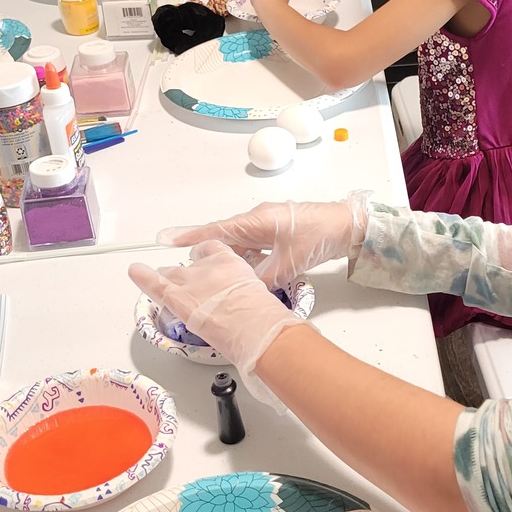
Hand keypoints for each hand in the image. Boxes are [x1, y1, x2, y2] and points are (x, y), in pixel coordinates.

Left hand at [128, 243, 299, 404]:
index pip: (212, 249)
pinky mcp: (176, 297)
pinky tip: (134, 270)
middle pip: (189, 263)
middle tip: (191, 285)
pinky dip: (141, 276)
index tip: (204, 260)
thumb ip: (247, 296)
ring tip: (165, 282)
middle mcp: (207, 267)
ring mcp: (190, 281)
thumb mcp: (260, 297)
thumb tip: (251, 309)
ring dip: (169, 279)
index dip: (205, 255)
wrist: (255, 326)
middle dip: (187, 273)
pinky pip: (152, 282)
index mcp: (230, 262)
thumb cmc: (262, 317)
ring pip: (171, 274)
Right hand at [156, 196, 368, 287]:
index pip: (214, 230)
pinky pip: (253, 244)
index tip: (164, 239)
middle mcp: (257, 219)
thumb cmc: (319, 236)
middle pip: (223, 238)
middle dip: (206, 253)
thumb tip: (244, 291)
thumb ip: (262, 280)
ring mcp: (267, 224)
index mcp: (255, 221)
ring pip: (239, 243)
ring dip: (229, 258)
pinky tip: (246, 273)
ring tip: (214, 276)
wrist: (347, 226)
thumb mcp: (287, 265)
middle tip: (189, 270)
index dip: (188, 237)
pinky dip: (246, 258)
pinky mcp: (276, 231)